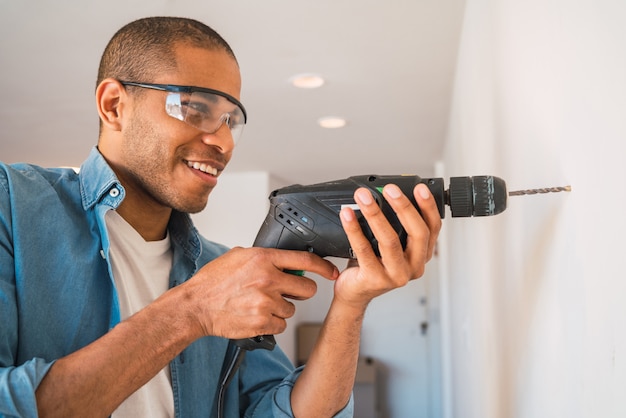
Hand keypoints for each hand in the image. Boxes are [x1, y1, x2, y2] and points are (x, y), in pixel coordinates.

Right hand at [177, 247, 338, 339]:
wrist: (195, 306)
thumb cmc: (213, 281)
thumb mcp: (238, 256)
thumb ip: (264, 257)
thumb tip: (285, 260)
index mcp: (264, 258)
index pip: (305, 260)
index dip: (323, 267)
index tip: (331, 271)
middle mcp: (268, 279)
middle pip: (307, 288)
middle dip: (300, 292)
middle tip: (286, 292)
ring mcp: (266, 301)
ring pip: (292, 308)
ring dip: (281, 308)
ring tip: (258, 304)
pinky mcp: (263, 321)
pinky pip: (282, 324)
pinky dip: (271, 323)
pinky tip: (255, 316)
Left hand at [335, 183, 441, 308]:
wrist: (354, 292)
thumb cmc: (372, 265)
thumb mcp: (390, 245)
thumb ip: (395, 225)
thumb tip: (385, 193)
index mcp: (422, 255)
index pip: (432, 228)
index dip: (428, 207)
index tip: (419, 188)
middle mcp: (413, 266)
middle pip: (417, 233)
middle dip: (403, 207)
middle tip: (389, 189)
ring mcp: (396, 275)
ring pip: (390, 240)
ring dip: (375, 214)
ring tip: (364, 197)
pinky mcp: (375, 279)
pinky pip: (363, 249)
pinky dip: (354, 229)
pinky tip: (347, 215)